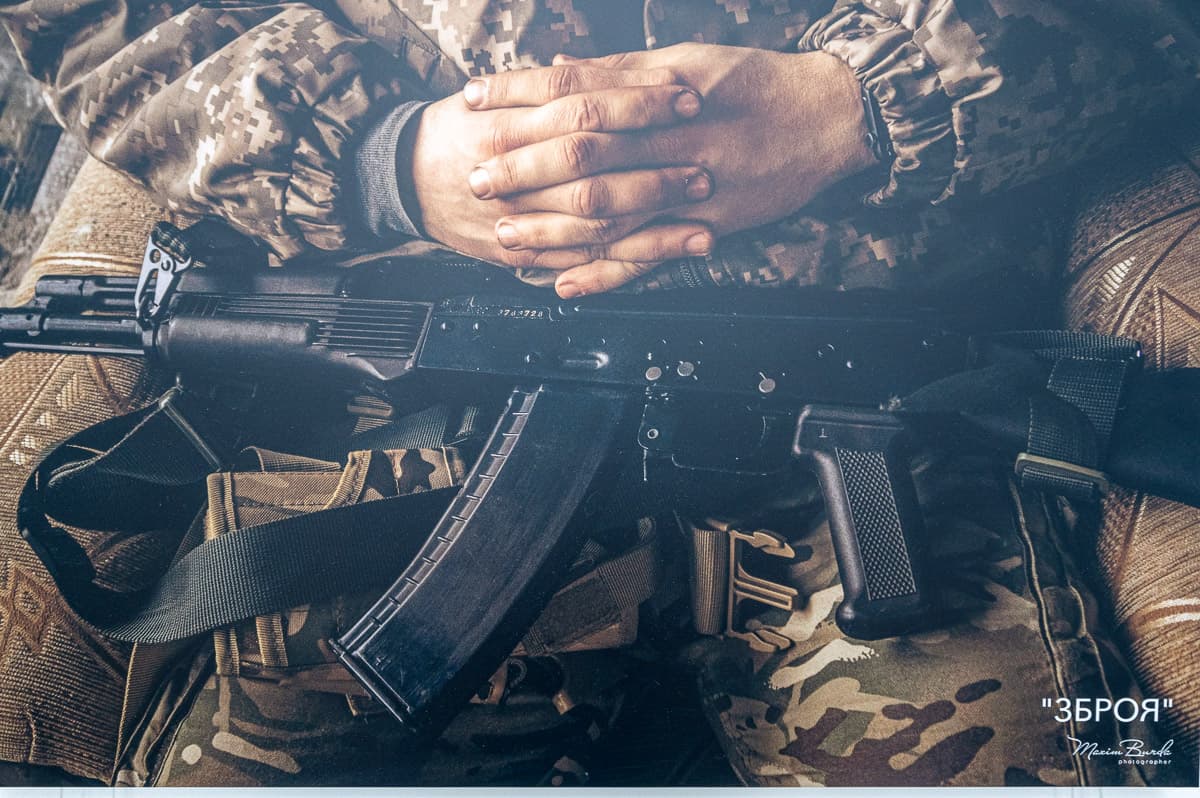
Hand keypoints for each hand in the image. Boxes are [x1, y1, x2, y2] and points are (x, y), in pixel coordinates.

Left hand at [465, 44, 877, 295]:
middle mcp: (672, 140)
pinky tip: (565, 284)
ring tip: (505, 240)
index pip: (575, 91)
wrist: (827, 118)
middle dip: (523, 170)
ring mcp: (690, 189)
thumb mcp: (689, 61)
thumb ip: (620, 71)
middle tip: (475, 180)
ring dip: (552, 230)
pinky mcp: (708, 225)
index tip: (474, 101)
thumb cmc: (755, 83)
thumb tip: (557, 68)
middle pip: (584, 157)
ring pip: (610, 215)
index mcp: (661, 91)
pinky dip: (606, 274)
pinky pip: (649, 257)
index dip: (519, 95)